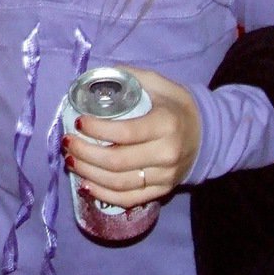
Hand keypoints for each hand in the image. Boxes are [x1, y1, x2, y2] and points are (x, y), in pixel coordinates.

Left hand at [63, 66, 200, 207]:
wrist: (206, 133)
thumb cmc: (175, 105)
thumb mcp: (158, 83)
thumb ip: (129, 77)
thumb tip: (95, 76)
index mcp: (166, 124)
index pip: (125, 132)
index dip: (97, 130)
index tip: (78, 122)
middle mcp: (167, 153)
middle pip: (118, 161)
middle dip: (86, 153)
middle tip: (67, 142)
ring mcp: (165, 176)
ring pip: (120, 183)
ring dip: (89, 173)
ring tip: (70, 160)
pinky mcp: (162, 191)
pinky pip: (129, 198)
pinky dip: (104, 193)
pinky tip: (86, 183)